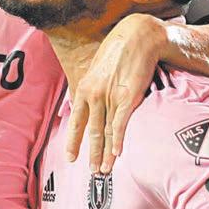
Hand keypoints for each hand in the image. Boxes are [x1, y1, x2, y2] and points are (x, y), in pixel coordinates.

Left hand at [67, 13, 166, 172]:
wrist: (137, 37)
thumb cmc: (118, 50)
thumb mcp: (98, 68)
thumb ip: (93, 87)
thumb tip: (90, 101)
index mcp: (84, 88)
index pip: (76, 121)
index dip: (73, 141)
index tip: (71, 157)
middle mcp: (94, 94)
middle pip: (92, 131)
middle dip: (91, 154)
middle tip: (92, 171)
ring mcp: (110, 96)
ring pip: (106, 132)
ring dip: (105, 154)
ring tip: (105, 170)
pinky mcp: (128, 97)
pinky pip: (121, 124)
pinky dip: (119, 140)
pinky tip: (117, 154)